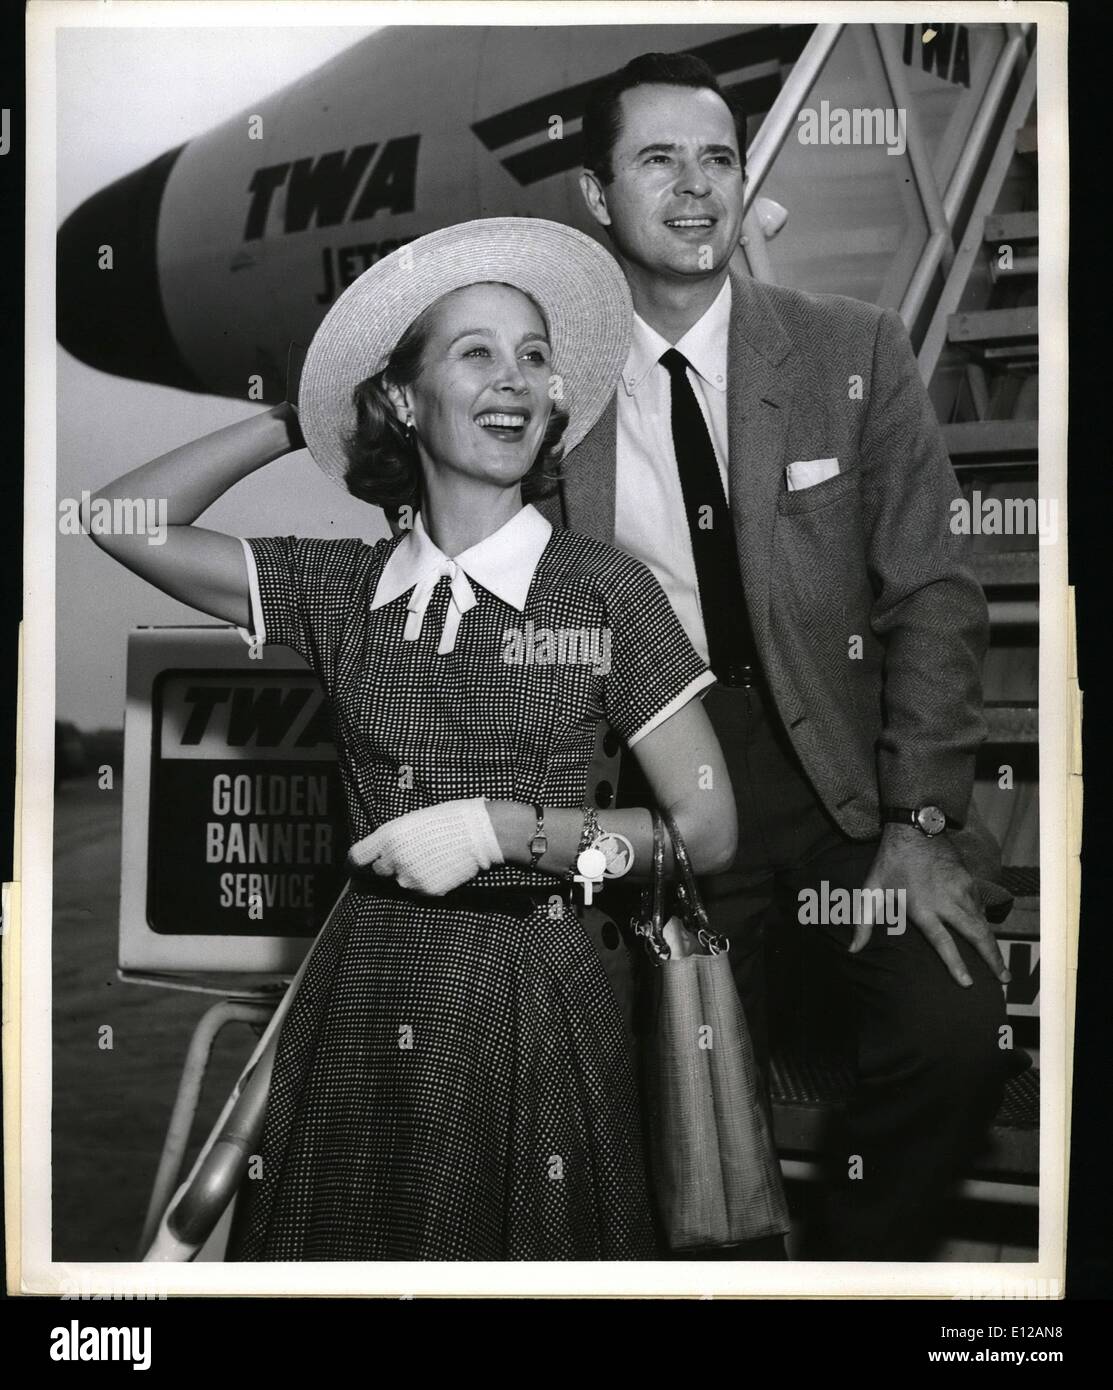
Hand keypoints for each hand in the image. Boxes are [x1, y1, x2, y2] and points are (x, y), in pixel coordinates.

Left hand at [347, 798, 503, 895]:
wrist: (479, 833)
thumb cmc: (447, 819)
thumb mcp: (412, 820)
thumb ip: (391, 838)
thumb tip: (378, 852)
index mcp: (388, 837)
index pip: (357, 856)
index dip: (357, 861)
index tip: (358, 864)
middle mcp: (394, 859)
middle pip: (380, 870)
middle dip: (390, 864)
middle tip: (412, 853)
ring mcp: (410, 877)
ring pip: (401, 880)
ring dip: (410, 873)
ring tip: (432, 858)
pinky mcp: (427, 890)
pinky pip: (420, 888)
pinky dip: (427, 881)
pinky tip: (442, 867)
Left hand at [850, 825, 1010, 987]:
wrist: (913, 828)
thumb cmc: (890, 863)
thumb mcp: (871, 891)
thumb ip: (863, 923)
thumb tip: (852, 950)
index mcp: (923, 907)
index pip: (943, 942)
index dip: (956, 964)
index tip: (968, 983)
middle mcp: (947, 901)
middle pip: (976, 935)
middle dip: (992, 959)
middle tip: (1004, 981)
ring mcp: (962, 889)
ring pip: (983, 922)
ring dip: (993, 944)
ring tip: (1002, 966)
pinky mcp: (969, 880)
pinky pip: (981, 907)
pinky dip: (987, 923)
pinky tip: (988, 935)